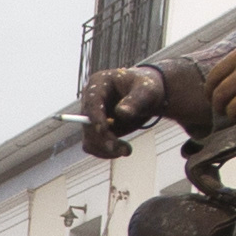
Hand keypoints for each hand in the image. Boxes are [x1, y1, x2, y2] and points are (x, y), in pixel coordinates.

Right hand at [76, 63, 192, 157]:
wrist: (148, 96)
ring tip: (127, 150)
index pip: (91, 102)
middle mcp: (90, 100)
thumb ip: (135, 100)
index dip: (95, 117)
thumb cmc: (147, 88)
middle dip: (104, 138)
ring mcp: (92, 116)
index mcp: (98, 83)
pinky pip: (94, 146)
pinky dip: (106, 152)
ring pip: (89, 139)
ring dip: (105, 149)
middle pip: (87, 124)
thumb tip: (121, 113)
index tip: (103, 130)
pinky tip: (123, 150)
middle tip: (124, 149)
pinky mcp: (97, 130)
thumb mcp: (146, 90)